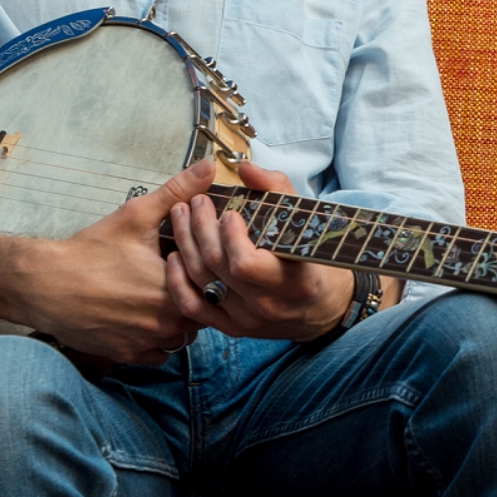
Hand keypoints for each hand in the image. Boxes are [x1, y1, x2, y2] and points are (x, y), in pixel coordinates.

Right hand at [0, 160, 214, 365]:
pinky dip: (157, 340)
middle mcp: (166, 322)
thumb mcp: (136, 215)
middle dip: (194, 296)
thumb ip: (178, 192)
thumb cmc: (90, 250)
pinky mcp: (127, 356)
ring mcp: (146, 342)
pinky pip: (158, 354)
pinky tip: (145, 318)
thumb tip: (210, 166)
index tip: (195, 261)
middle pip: (200, 312)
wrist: (43, 284)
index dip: (208, 274)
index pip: (214, 287)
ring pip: (181, 336)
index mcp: (176, 287)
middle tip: (179, 278)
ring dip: (178, 320)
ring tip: (162, 297)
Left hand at [164, 161, 355, 341]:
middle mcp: (267, 305)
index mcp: (293, 281)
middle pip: (217, 266)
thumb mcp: (307, 222)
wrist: (321, 310)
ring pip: (201, 282)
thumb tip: (245, 168)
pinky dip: (179, 281)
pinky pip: (194, 307)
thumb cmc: (316, 262)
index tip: (229, 214)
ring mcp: (246, 320)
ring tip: (181, 216)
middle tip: (196, 203)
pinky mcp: (231, 328)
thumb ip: (277, 190)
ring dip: (186, 245)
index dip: (230, 237)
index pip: (246, 264)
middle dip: (200, 228)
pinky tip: (175, 257)